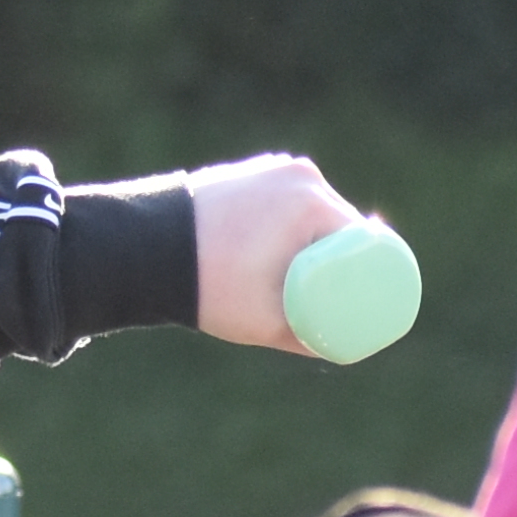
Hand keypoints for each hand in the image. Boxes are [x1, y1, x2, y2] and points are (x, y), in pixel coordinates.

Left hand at [185, 154, 371, 351]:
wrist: (143, 250)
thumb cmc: (209, 286)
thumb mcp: (267, 321)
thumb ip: (312, 338)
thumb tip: (346, 348)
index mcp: (313, 204)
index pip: (364, 242)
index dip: (373, 272)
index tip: (370, 299)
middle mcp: (300, 176)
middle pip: (340, 225)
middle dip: (342, 259)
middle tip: (336, 296)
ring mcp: (273, 168)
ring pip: (313, 213)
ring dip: (314, 240)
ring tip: (303, 275)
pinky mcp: (252, 172)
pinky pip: (288, 202)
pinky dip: (290, 225)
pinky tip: (284, 247)